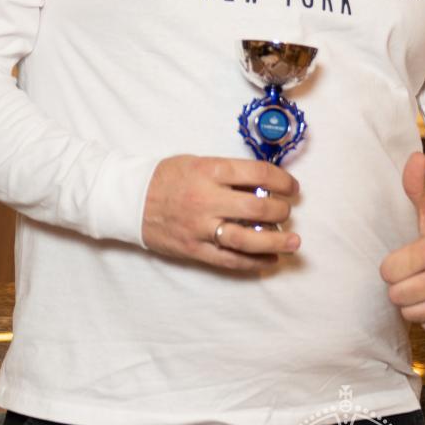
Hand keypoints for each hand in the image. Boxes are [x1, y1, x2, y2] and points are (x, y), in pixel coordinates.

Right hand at [141, 155, 300, 272]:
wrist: (130, 199)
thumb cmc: (168, 177)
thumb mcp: (199, 162)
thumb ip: (229, 173)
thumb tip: (265, 186)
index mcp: (210, 171)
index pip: (258, 174)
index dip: (282, 181)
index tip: (292, 187)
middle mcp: (207, 199)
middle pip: (257, 208)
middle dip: (281, 211)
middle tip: (287, 212)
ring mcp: (200, 227)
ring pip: (247, 239)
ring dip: (275, 242)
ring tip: (293, 242)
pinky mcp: (194, 250)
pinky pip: (229, 260)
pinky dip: (254, 262)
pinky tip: (270, 260)